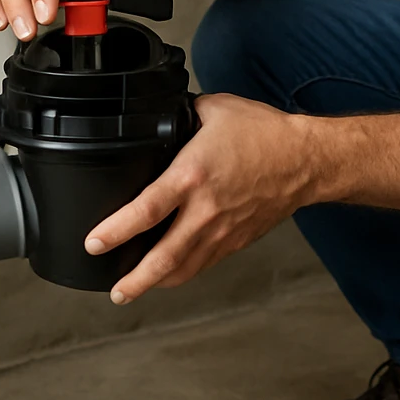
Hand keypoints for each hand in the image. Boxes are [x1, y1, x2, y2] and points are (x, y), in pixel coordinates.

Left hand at [86, 93, 315, 303]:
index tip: (94, 243)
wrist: (305, 159)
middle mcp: (206, 210)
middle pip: (163, 257)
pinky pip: (204, 263)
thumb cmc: (265, 133)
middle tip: (113, 289)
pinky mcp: (236, 239)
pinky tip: (170, 274)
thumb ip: (182, 114)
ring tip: (131, 291)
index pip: (147, 210)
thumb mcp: (215, 109)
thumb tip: (162, 114)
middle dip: (133, 279)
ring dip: (155, 283)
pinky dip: (183, 273)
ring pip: (184, 268)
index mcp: (193, 175)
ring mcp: (222, 230)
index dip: (116, 230)